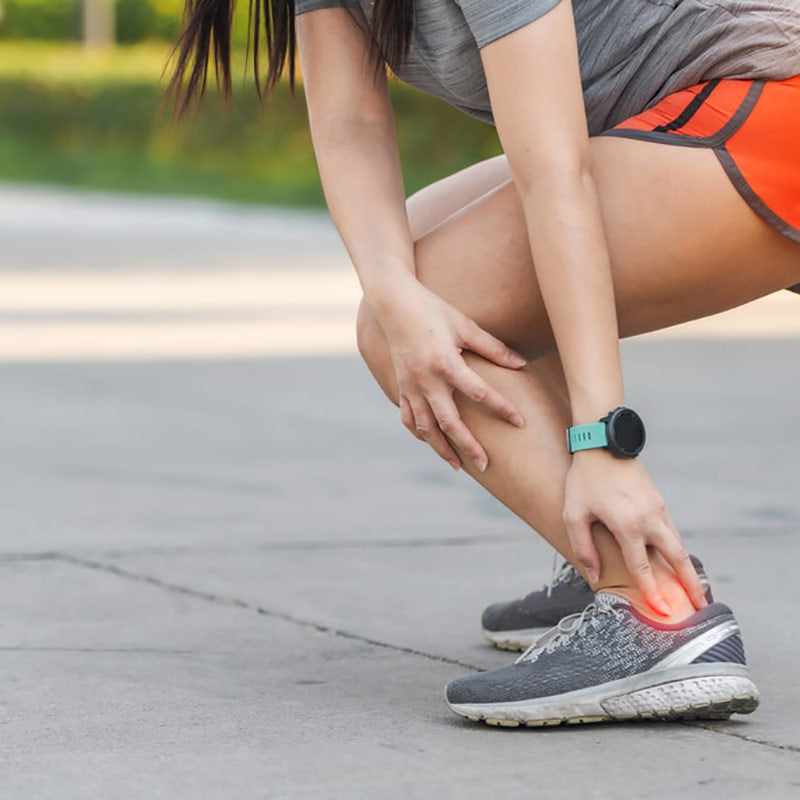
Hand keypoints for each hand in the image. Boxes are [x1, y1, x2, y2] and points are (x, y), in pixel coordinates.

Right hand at [370, 276, 526, 470]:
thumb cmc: (434, 311)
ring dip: (441, 448)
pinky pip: (408, 417)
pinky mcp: (401, 386)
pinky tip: (432, 442)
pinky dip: (420, 433)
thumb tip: (521, 364)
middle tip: (486, 465)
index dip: (501, 408)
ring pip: (425, 427)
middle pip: (450, 422)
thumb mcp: (465, 325)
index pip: (479, 392)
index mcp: (445, 362)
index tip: (519, 422)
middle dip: (468, 446)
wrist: (394, 305)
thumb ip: (493, 348)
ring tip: (458, 466)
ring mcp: (410, 386)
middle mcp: (426, 380)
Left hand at [562, 449, 707, 613]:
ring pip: (679, 545)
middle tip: (702, 607)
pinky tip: (677, 562)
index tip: (664, 613)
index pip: (643, 567)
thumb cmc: (584, 480)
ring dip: (688, 568)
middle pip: (677, 558)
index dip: (653, 592)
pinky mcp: (659, 502)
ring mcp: (658, 509)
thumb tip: (594, 576)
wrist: (602, 443)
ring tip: (695, 591)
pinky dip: (679, 551)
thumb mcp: (574, 514)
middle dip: (691, 585)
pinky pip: (672, 532)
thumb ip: (583, 548)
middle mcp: (649, 519)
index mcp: (628, 525)